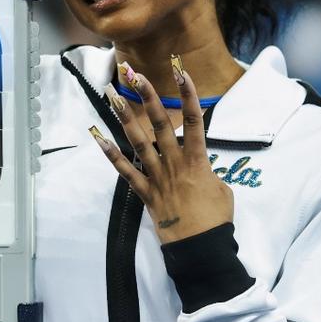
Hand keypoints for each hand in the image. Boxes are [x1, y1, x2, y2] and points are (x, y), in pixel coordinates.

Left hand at [91, 60, 233, 244]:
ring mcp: (157, 177)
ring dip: (124, 117)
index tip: (181, 72)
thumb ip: (209, 172)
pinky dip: (111, 154)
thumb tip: (200, 168)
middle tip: (134, 74)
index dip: (189, 94)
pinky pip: (126, 171)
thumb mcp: (222, 190)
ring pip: (139, 141)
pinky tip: (97, 138)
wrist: (200, 249)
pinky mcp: (145, 193)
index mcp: (198, 161)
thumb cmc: (216, 220)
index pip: (195, 120)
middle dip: (147, 97)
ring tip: (111, 96)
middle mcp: (174, 164)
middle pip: (160, 123)